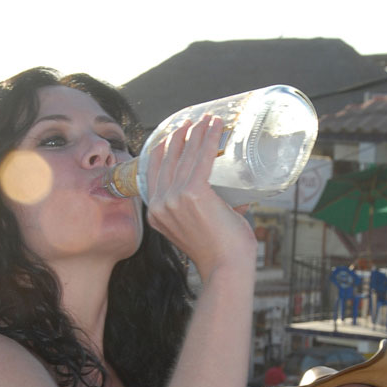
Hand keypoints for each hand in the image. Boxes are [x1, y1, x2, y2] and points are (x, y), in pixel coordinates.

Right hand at [144, 116, 255, 280]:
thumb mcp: (199, 229)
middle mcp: (160, 204)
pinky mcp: (193, 193)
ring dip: (197, 132)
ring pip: (186, 156)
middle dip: (180, 136)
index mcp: (156, 214)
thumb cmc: (219, 253)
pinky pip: (202, 158)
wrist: (226, 268)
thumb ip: (206, 212)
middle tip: (191, 122)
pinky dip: (210, 138)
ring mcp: (174, 198)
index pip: (153, 173)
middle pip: (168, 160)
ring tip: (207, 118)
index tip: (172, 134)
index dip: (162, 150)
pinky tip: (216, 125)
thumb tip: (233, 200)